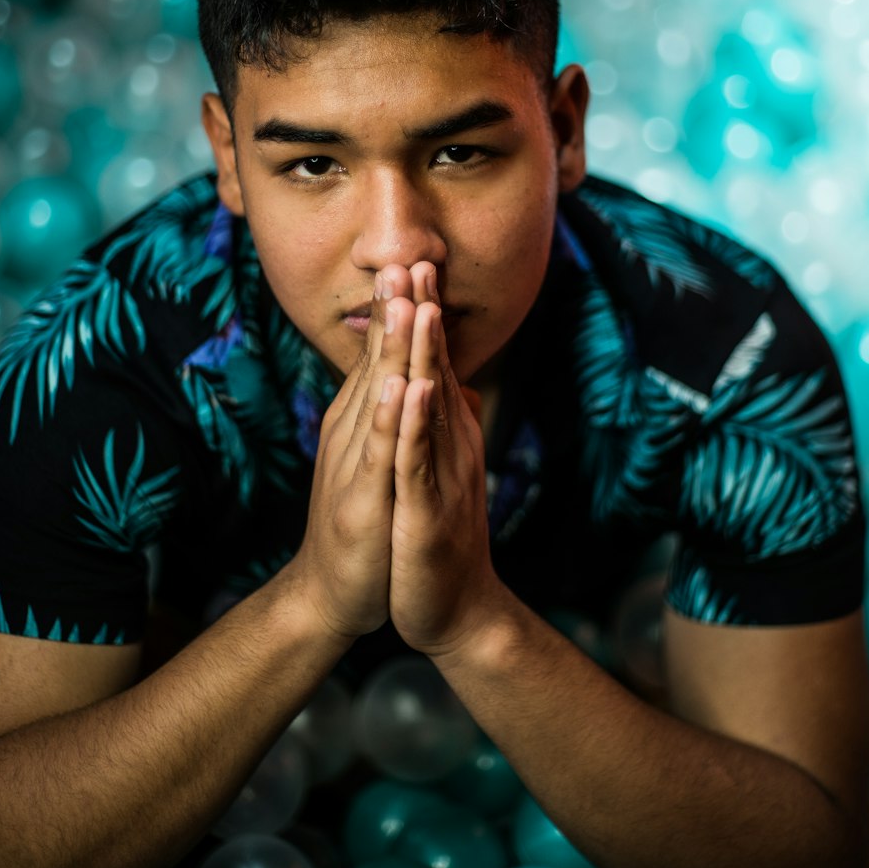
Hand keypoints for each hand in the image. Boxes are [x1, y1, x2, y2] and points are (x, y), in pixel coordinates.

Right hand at [290, 267, 417, 640]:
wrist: (333, 593)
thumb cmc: (362, 524)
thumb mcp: (377, 457)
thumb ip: (388, 414)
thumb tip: (402, 373)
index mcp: (362, 420)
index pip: (383, 355)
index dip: (400, 310)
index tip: (414, 261)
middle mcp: (353, 431)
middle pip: (377, 362)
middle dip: (394, 311)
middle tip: (404, 258)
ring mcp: (355, 463)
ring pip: (376, 395)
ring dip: (390, 348)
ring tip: (404, 302)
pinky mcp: (362, 500)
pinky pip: (378, 453)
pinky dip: (389, 418)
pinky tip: (399, 387)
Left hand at [389, 265, 499, 654]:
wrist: (453, 608)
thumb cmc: (439, 537)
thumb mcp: (440, 470)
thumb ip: (445, 424)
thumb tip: (455, 383)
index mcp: (447, 433)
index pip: (435, 363)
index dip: (424, 314)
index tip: (417, 263)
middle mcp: (451, 444)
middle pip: (438, 368)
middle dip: (426, 315)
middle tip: (420, 259)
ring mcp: (441, 474)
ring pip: (432, 404)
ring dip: (427, 355)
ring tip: (420, 304)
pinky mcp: (426, 509)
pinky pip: (419, 459)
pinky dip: (416, 422)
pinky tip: (413, 388)